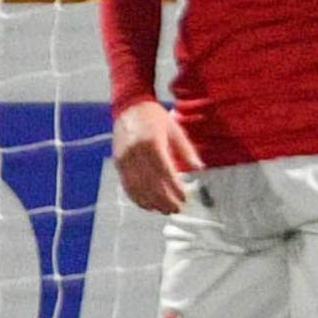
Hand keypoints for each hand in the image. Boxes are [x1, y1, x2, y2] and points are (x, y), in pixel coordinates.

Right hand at [112, 100, 201, 214]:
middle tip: (176, 209)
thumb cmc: (156, 117)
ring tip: (164, 210)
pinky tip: (147, 205)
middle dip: (164, 200)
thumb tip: (199, 168)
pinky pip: (126, 184)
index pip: (165, 172)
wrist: (129, 106)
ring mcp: (124, 159)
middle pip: (150, 183)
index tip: (185, 199)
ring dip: (151, 202)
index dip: (174, 188)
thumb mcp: (175, 129)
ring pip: (137, 187)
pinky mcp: (117, 162)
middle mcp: (136, 153)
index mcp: (153, 143)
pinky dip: (136, 197)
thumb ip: (186, 150)